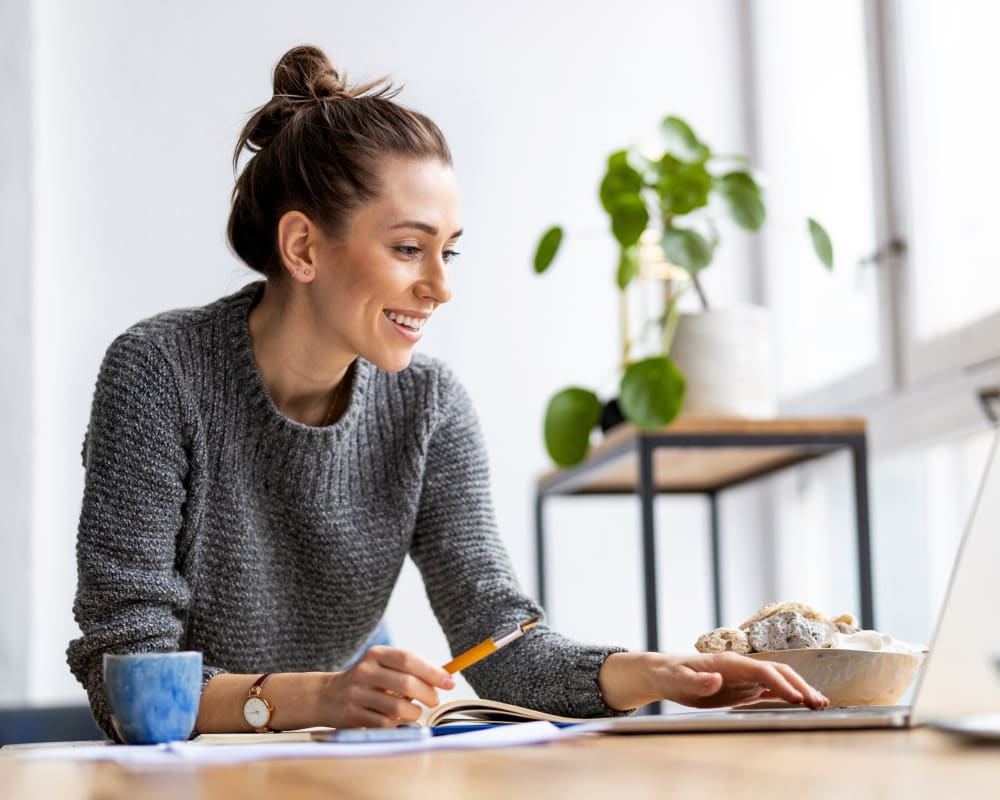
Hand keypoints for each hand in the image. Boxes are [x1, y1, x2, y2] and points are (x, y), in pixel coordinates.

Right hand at [321, 646, 455, 727]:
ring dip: (414, 713)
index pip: (408, 659)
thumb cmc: (368, 681)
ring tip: (414, 711)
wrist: (327, 696)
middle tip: (434, 700)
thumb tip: (446, 678)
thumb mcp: (383, 666)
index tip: (449, 682)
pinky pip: (385, 724)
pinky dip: (397, 725)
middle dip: (428, 694)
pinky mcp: (353, 715)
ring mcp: (358, 694)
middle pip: (407, 683)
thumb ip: (410, 670)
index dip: (432, 671)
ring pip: (398, 707)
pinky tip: (396, 720)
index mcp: (376, 655)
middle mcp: (365, 671)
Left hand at [598, 651, 828, 710]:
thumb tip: (716, 679)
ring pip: (779, 679)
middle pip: (778, 672)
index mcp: (729, 662)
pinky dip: (789, 695)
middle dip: (800, 686)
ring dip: (800, 690)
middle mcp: (741, 666)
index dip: (780, 683)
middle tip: (819, 704)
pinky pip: (771, 689)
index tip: (797, 699)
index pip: (762, 670)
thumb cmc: (670, 675)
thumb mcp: (678, 681)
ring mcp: (745, 676)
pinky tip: (802, 704)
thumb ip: (697, 681)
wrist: (665, 673)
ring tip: (821, 704)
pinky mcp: (744, 686)